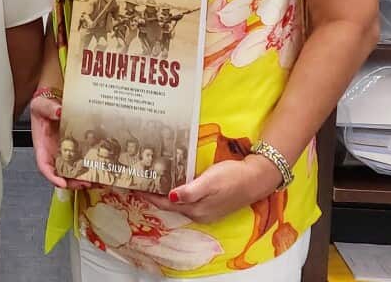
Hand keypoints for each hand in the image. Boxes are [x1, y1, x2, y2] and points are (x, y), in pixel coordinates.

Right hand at [30, 96, 89, 190]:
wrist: (53, 103)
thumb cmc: (43, 108)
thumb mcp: (41, 105)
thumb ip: (48, 108)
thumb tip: (59, 111)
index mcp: (43, 147)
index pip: (44, 166)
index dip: (52, 177)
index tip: (62, 183)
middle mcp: (55, 154)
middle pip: (62, 175)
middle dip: (74, 182)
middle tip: (85, 183)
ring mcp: (67, 153)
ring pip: (75, 172)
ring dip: (86, 178)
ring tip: (98, 180)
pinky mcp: (79, 149)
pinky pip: (85, 161)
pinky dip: (93, 168)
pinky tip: (103, 169)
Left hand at [138, 155, 279, 224]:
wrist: (257, 179)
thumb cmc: (233, 177)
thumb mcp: (210, 181)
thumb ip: (190, 192)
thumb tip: (170, 197)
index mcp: (196, 210)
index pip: (165, 204)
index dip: (149, 196)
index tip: (134, 188)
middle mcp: (199, 214)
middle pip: (170, 206)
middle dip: (154, 196)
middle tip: (138, 183)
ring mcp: (206, 211)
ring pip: (178, 204)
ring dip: (165, 195)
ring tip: (151, 184)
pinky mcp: (211, 205)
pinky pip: (188, 202)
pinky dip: (177, 195)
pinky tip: (173, 186)